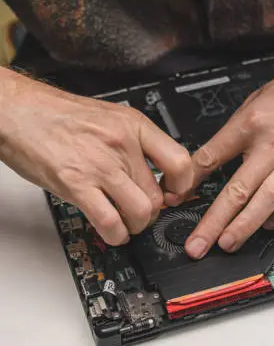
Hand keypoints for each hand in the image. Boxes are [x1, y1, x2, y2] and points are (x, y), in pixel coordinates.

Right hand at [0, 69, 192, 244]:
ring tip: (126, 223)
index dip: (183, 186)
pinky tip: (112, 231)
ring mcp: (100, 165)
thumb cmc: (55, 114)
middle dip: (152, 211)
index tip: (175, 194)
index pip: (180, 161)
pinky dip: (116, 235)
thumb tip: (153, 168)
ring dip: (136, 225)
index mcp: (132, 124)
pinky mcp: (77, 185)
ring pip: (141, 211)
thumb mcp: (107, 117)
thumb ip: (132, 141)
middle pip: (158, 193)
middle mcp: (121, 143)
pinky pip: (110, 222)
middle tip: (141, 212)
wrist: (19, 111)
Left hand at [165, 48, 273, 258]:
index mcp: (251, 124)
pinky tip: (269, 225)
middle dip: (213, 221)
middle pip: (236, 190)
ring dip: (244, 227)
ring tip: (227, 243)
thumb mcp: (254, 101)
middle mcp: (271, 146)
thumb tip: (207, 156)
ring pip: (266, 202)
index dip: (189, 180)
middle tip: (198, 243)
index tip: (175, 197)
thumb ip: (232, 131)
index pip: (211, 156)